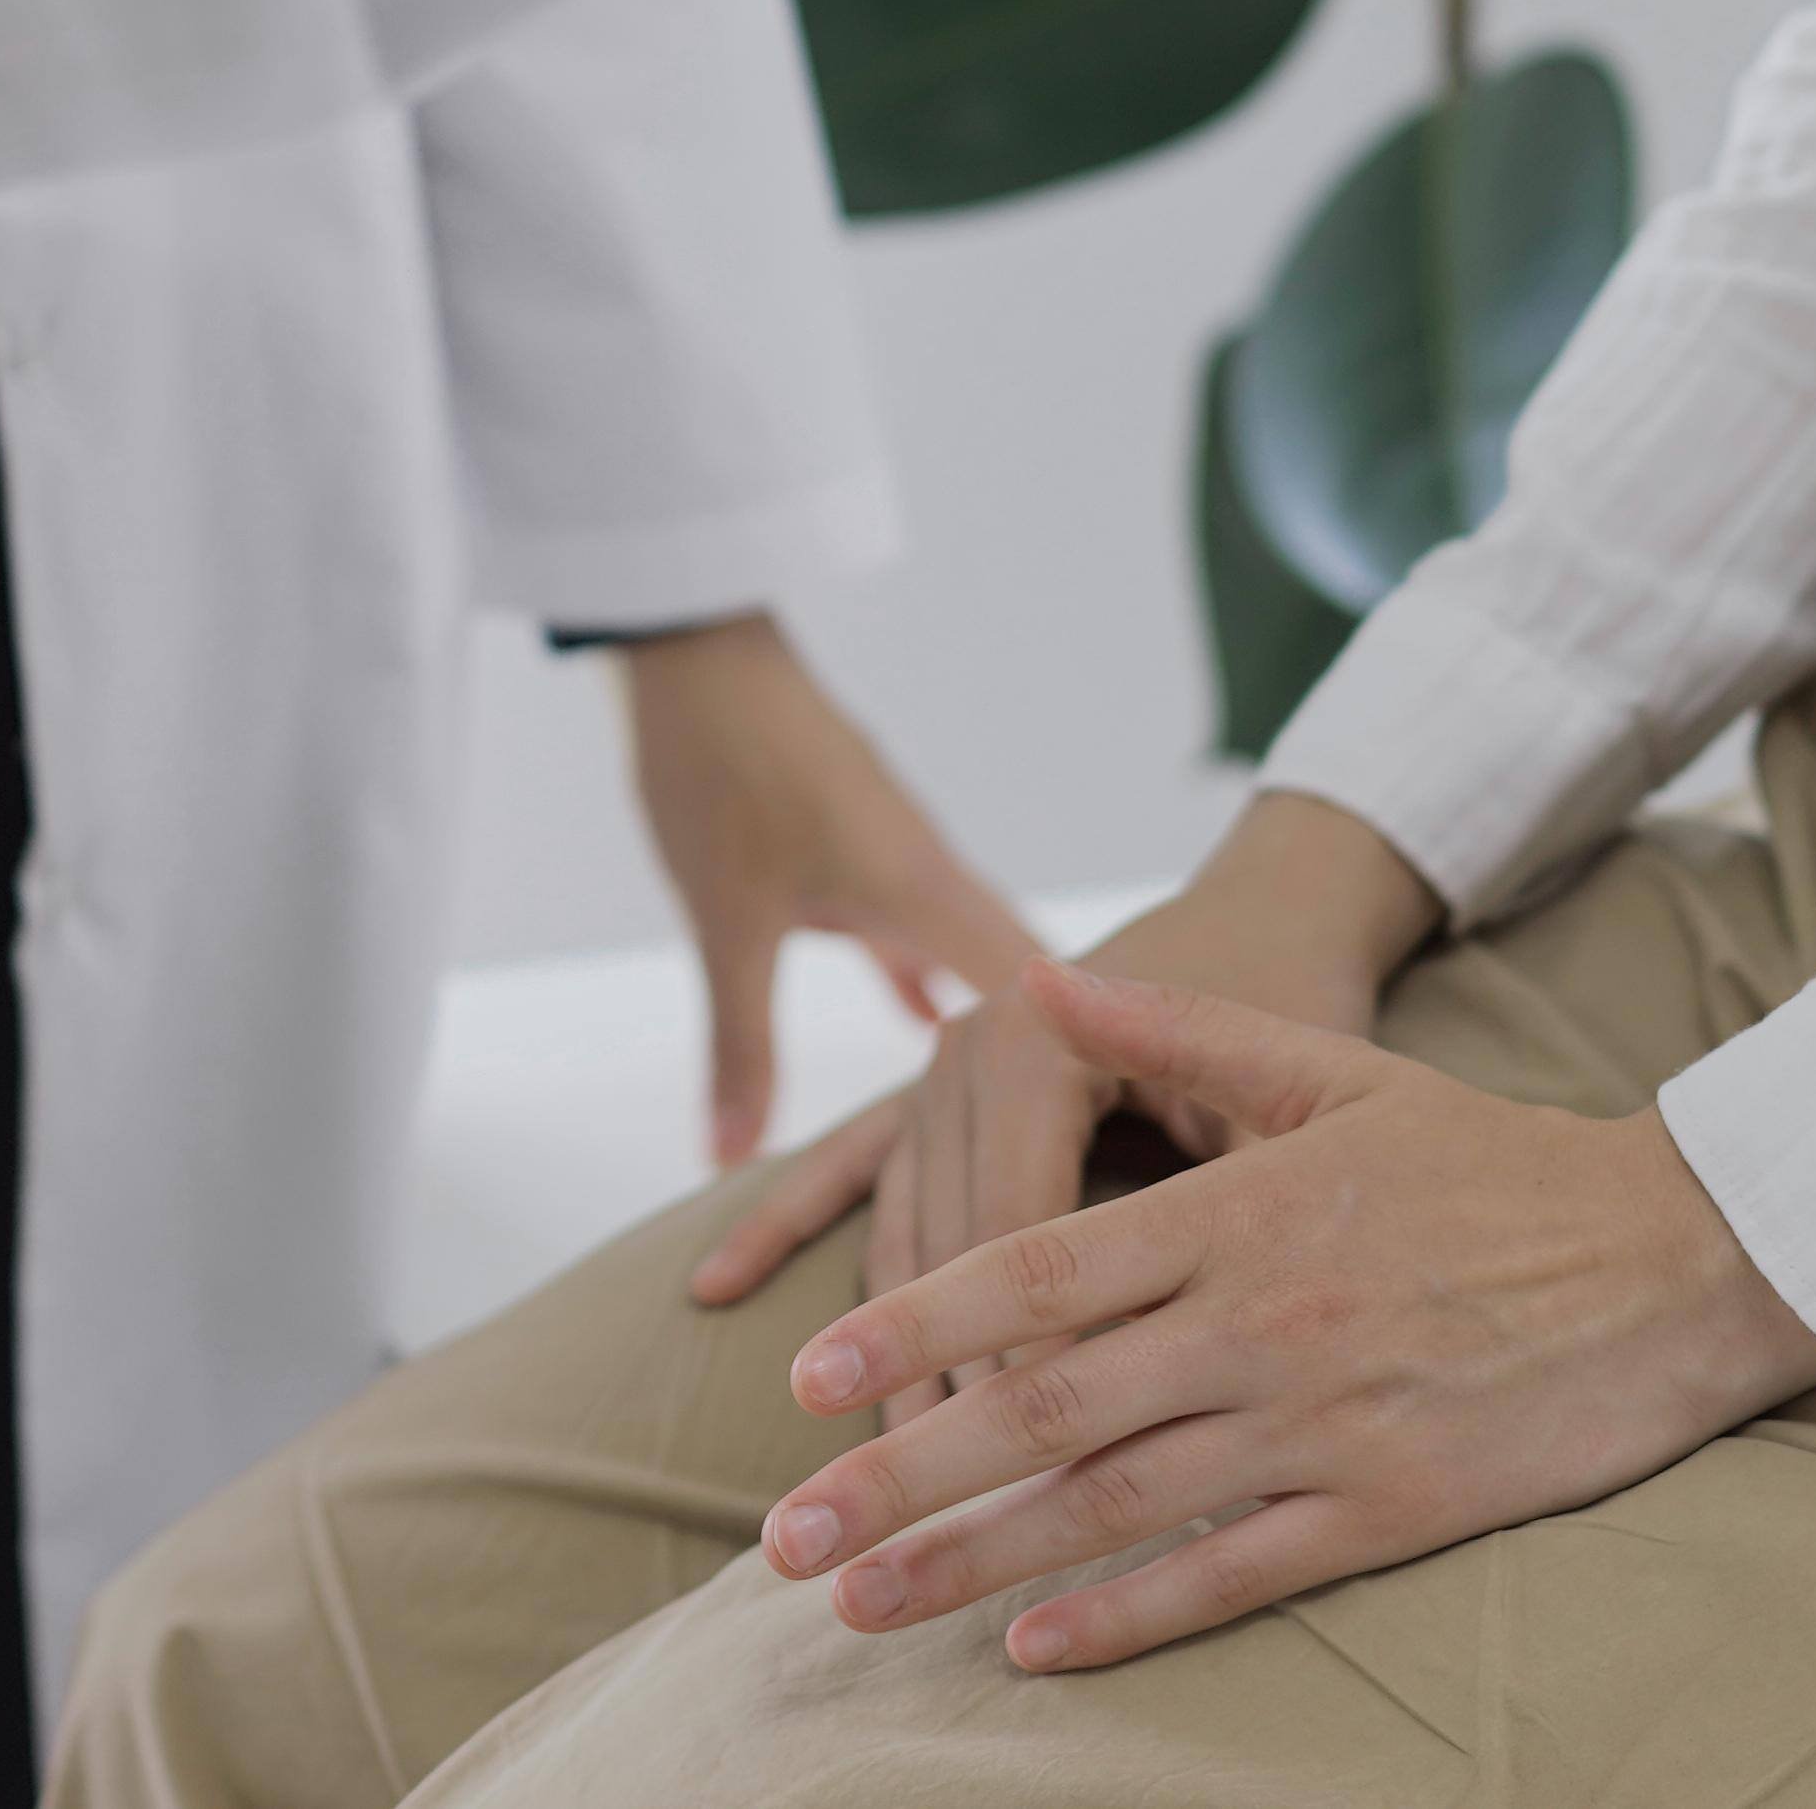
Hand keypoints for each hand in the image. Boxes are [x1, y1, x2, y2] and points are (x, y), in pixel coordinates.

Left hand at [615, 616, 1049, 1168]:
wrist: (695, 651)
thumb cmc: (719, 770)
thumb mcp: (727, 921)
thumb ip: (741, 1044)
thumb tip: (728, 1164)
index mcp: (927, 893)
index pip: (1043, 1000)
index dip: (1085, 1072)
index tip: (1121, 1151)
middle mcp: (935, 876)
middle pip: (1022, 986)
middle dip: (1050, 1069)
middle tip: (1093, 1155)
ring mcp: (901, 859)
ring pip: (970, 956)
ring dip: (991, 1027)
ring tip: (1024, 1113)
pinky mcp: (860, 847)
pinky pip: (918, 931)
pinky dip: (927, 978)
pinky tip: (923, 1017)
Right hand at [684, 791, 1443, 1423]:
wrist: (1269, 909)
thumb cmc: (1297, 1005)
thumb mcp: (1274, 1096)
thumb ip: (1195, 1204)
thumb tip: (1138, 1348)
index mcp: (1041, 1040)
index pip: (1016, 1239)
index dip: (1018, 1362)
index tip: (1024, 1481)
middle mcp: (967, 1049)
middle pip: (942, 1254)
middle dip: (935, 1391)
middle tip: (924, 1521)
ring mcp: (933, 1068)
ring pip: (897, 1237)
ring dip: (878, 1359)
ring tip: (859, 1479)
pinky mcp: (926, 1087)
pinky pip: (846, 1170)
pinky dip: (777, 1224)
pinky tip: (714, 1291)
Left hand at [750, 960, 1815, 1672]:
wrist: (1678, 1255)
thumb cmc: (1491, 1161)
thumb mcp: (1329, 1068)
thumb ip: (1173, 1025)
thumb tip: (1030, 975)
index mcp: (1237, 1210)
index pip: (1035, 1272)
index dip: (911, 1326)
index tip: (808, 1376)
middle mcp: (1261, 1323)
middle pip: (1044, 1409)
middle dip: (899, 1476)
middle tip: (785, 1537)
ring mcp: (1322, 1425)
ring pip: (1114, 1505)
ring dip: (973, 1562)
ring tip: (864, 1603)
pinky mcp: (1390, 1509)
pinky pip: (1232, 1575)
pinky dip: (1126, 1616)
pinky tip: (1032, 1647)